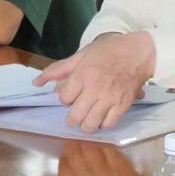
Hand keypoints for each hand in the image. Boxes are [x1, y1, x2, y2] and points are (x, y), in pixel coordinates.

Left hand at [32, 32, 155, 132]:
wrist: (138, 51)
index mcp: (82, 74)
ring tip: (87, 118)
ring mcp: (110, 98)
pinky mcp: (123, 105)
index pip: (63, 99)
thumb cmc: (108, 50)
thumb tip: (36, 83)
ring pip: (90, 125)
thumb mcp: (82, 54)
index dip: (65, 99)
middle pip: (75, 117)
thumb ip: (59, 69)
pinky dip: (103, 124)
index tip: (71, 95)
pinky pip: (108, 124)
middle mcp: (95, 89)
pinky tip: (102, 117)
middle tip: (76, 113)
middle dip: (72, 118)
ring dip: (86, 124)